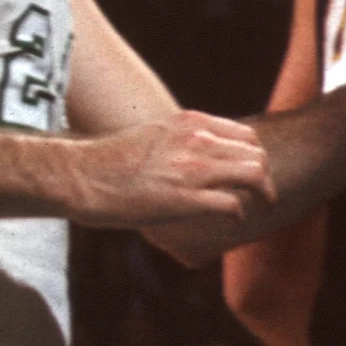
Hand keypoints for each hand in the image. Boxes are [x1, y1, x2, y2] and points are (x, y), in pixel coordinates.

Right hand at [70, 111, 275, 228]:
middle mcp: (196, 141)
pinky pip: (233, 204)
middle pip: (258, 155)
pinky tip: (230, 222)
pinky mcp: (185, 198)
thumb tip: (202, 156)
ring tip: (258, 209)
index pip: (247, 135)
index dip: (256, 158)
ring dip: (263, 196)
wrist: (80, 175)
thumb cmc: (111, 161)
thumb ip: (182, 140)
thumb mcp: (154, 135)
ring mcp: (192, 169)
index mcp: (190, 123)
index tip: (252, 175)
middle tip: (263, 196)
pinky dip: (239, 215)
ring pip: (255, 175)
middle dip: (265, 179)